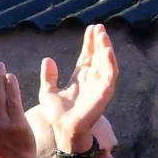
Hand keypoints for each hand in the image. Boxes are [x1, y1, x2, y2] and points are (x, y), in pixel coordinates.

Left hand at [41, 24, 117, 152]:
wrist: (63, 130)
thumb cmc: (58, 114)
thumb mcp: (48, 91)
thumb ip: (49, 76)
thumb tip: (47, 59)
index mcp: (80, 77)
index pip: (87, 55)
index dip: (89, 42)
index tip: (91, 28)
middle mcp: (92, 79)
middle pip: (98, 56)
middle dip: (99, 41)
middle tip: (99, 27)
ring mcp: (99, 85)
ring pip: (106, 62)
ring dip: (106, 48)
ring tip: (103, 35)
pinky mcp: (104, 93)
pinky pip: (110, 76)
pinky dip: (110, 63)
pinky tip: (108, 52)